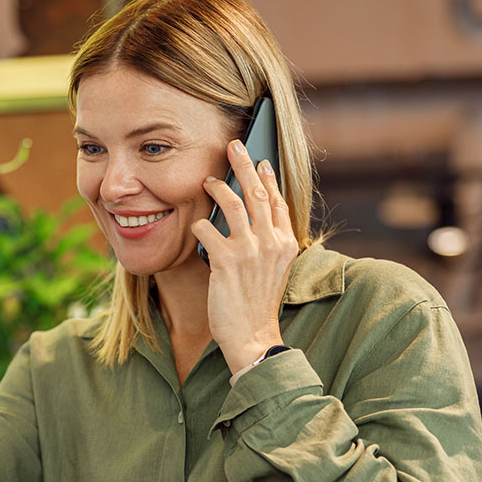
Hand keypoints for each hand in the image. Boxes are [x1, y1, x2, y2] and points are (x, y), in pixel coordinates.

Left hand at [193, 140, 297, 373]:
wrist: (252, 335)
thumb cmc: (257, 304)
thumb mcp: (273, 270)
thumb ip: (268, 244)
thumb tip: (253, 220)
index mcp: (287, 243)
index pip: (278, 202)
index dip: (268, 179)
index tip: (260, 161)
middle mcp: (272, 242)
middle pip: (257, 193)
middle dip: (244, 165)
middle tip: (234, 145)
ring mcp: (250, 251)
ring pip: (232, 205)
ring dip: (217, 188)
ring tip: (207, 179)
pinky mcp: (226, 262)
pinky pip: (207, 230)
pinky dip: (198, 225)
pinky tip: (194, 226)